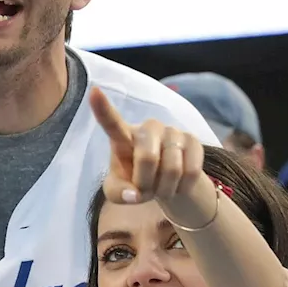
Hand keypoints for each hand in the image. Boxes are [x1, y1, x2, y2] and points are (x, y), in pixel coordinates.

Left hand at [90, 87, 211, 222]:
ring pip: (173, 169)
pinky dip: (183, 188)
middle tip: (146, 191)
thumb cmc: (135, 182)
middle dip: (147, 184)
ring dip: (165, 189)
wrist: (166, 183)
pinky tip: (178, 185)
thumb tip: (134, 195)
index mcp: (123, 136)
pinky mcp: (193, 140)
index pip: (112, 123)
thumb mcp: (119, 192)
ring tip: (162, 188)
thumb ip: (119, 194)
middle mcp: (148, 128)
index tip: (94, 91)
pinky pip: (191, 171)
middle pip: (148, 158)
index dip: (103, 108)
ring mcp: (172, 131)